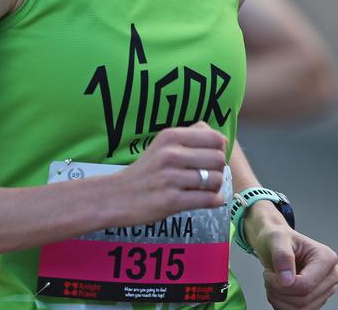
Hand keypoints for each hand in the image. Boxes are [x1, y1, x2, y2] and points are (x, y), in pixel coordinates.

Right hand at [112, 122, 226, 224]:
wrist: (117, 195)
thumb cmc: (146, 170)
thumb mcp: (162, 144)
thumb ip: (190, 136)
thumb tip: (220, 138)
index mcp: (170, 136)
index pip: (214, 138)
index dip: (218, 148)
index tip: (209, 157)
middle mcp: (170, 154)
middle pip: (218, 159)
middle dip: (218, 168)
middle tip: (206, 175)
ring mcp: (171, 178)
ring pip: (216, 179)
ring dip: (214, 186)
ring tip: (202, 188)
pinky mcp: (173, 201)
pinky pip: (210, 199)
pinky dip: (213, 200)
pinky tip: (204, 198)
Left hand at [252, 225, 337, 309]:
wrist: (275, 245)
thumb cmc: (278, 239)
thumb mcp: (275, 238)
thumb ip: (282, 255)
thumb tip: (287, 279)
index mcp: (326, 258)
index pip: (305, 285)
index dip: (282, 284)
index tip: (270, 273)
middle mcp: (331, 276)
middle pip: (303, 299)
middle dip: (278, 291)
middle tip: (269, 276)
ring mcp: (325, 290)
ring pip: (301, 309)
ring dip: (279, 299)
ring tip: (273, 282)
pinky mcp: (317, 300)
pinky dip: (282, 305)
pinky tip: (278, 290)